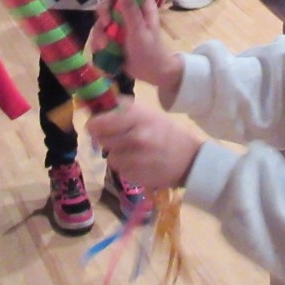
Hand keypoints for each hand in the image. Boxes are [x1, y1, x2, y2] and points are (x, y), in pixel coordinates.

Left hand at [87, 99, 202, 189]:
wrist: (189, 160)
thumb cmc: (166, 132)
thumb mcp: (147, 112)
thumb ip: (122, 108)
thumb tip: (96, 108)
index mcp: (136, 116)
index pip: (99, 122)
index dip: (94, 124)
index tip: (96, 124)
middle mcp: (134, 137)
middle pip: (101, 139)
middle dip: (106, 138)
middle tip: (119, 137)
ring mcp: (134, 159)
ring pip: (109, 156)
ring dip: (117, 154)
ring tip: (133, 151)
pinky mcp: (135, 176)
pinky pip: (119, 170)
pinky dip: (125, 166)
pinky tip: (139, 163)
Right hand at [89, 0, 182, 91]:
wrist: (150, 73)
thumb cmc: (150, 51)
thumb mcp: (140, 32)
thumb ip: (132, 13)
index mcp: (143, 8)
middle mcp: (131, 13)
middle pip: (112, 0)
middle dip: (104, 10)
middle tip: (105, 23)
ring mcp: (121, 24)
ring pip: (103, 17)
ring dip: (99, 30)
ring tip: (103, 44)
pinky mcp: (113, 36)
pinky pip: (100, 32)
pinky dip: (97, 40)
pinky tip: (100, 49)